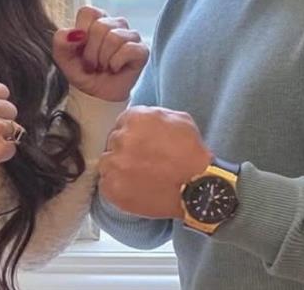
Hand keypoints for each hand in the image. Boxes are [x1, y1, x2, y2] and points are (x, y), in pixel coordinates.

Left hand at [52, 6, 148, 102]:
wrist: (95, 95)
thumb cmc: (81, 71)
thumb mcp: (62, 57)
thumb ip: (61, 40)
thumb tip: (76, 33)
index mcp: (96, 19)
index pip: (88, 12)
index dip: (81, 32)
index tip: (79, 48)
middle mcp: (115, 24)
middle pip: (101, 26)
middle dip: (91, 51)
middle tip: (91, 64)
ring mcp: (131, 35)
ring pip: (114, 38)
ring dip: (103, 59)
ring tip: (102, 67)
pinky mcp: (142, 50)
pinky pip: (129, 49)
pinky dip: (116, 63)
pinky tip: (115, 69)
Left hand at [97, 106, 212, 218]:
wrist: (197, 189)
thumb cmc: (192, 155)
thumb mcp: (181, 121)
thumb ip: (156, 115)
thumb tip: (145, 119)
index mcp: (135, 118)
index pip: (122, 124)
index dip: (132, 136)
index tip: (140, 146)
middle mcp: (121, 138)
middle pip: (114, 142)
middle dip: (125, 151)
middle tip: (141, 162)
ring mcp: (114, 163)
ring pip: (107, 162)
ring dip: (119, 168)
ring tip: (138, 177)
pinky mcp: (112, 187)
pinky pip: (106, 183)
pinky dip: (118, 186)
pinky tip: (135, 188)